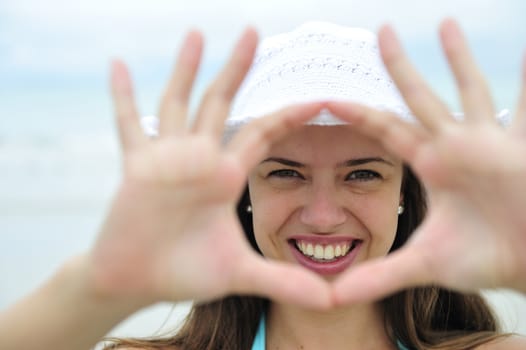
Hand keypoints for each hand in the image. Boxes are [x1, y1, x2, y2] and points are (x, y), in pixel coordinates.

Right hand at [88, 29, 330, 308]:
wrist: (138, 280)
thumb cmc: (186, 272)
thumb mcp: (239, 272)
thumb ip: (283, 282)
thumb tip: (331, 303)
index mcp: (227, 175)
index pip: (265, 133)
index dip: (291, 114)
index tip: (319, 95)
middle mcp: (200, 158)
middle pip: (223, 102)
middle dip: (238, 68)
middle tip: (255, 31)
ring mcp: (167, 157)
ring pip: (179, 102)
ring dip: (187, 68)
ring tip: (197, 32)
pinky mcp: (137, 166)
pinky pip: (129, 124)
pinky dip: (123, 96)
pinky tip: (118, 66)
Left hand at [327, 19, 525, 303]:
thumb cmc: (482, 256)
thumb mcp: (424, 263)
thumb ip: (380, 276)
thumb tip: (332, 296)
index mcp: (428, 164)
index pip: (384, 130)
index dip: (358, 113)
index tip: (328, 96)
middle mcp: (453, 145)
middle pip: (418, 97)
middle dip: (399, 66)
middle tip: (381, 29)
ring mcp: (489, 141)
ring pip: (468, 89)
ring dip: (459, 58)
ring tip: (446, 23)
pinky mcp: (521, 147)